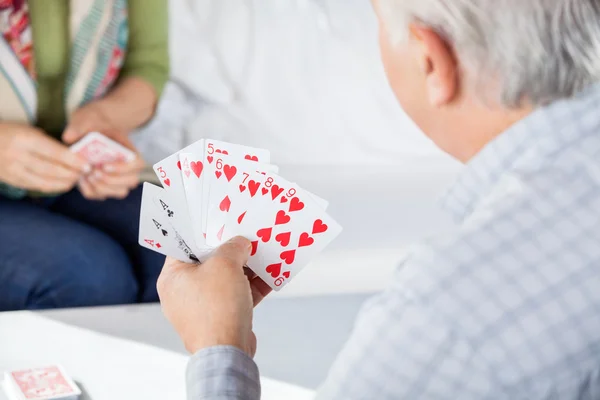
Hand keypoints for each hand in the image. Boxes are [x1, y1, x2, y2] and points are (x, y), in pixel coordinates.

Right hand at [0, 123, 88, 192]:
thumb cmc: (11, 133)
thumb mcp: (30, 131)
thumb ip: (49, 143)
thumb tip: (73, 155)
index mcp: (25, 139)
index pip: (54, 153)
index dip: (73, 161)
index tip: (87, 164)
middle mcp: (18, 156)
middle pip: (51, 170)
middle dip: (72, 173)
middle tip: (85, 173)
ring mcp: (13, 170)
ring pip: (44, 182)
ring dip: (64, 183)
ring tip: (76, 179)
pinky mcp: (12, 181)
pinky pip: (35, 186)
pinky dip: (52, 187)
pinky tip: (62, 184)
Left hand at [63, 101, 144, 199]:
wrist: (89, 129)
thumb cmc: (92, 123)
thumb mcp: (86, 118)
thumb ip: (79, 126)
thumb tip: (69, 137)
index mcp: (130, 151)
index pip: (137, 164)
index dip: (124, 168)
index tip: (105, 165)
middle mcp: (128, 168)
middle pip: (131, 181)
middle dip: (111, 180)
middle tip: (93, 172)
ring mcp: (118, 179)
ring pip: (119, 192)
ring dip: (102, 187)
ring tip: (87, 175)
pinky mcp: (104, 187)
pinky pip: (100, 195)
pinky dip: (90, 190)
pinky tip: (81, 179)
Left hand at [157, 237, 271, 356]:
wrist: (228, 352)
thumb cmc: (217, 308)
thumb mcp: (225, 264)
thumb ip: (233, 247)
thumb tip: (241, 243)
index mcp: (172, 277)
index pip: (186, 246)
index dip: (205, 233)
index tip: (222, 222)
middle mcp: (183, 293)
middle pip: (209, 262)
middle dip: (232, 250)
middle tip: (246, 236)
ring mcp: (202, 308)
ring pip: (226, 279)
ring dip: (246, 268)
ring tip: (264, 253)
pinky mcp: (221, 319)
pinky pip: (237, 296)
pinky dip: (252, 286)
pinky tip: (271, 275)